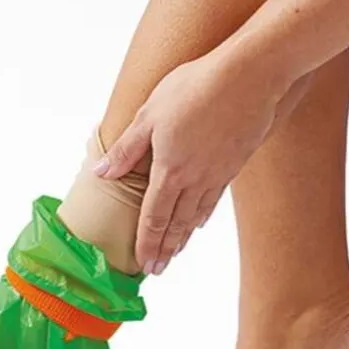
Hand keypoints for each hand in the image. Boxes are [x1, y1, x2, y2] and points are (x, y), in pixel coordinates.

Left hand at [96, 49, 284, 274]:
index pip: (154, 216)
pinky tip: (202, 220)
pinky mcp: (235, 162)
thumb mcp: (149, 113)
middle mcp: (194, 179)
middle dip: (165, 248)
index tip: (143, 265)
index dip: (147, 243)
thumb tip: (101, 172)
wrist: (247, 78)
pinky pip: (215, 198)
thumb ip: (126, 148)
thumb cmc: (194, 87)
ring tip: (176, 251)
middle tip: (157, 269)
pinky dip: (204, 214)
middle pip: (176, 222)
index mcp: (169, 169)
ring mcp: (217, 173)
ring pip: (197, 214)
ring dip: (184, 236)